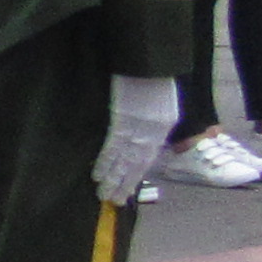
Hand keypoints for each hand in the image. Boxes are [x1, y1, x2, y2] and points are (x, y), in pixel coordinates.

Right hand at [94, 71, 177, 204]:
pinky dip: (104, 162)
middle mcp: (152, 133)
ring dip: (112, 179)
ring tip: (103, 194)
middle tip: (114, 201)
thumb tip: (146, 137)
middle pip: (136, 164)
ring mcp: (137, 128)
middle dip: (125, 184)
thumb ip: (156, 122)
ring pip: (124, 160)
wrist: (150, 61)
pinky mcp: (121, 121)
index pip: (148, 158)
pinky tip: (97, 174)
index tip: (127, 191)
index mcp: (163, 127)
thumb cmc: (155, 77)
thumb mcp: (164, 103)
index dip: (136, 176)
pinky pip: (112, 147)